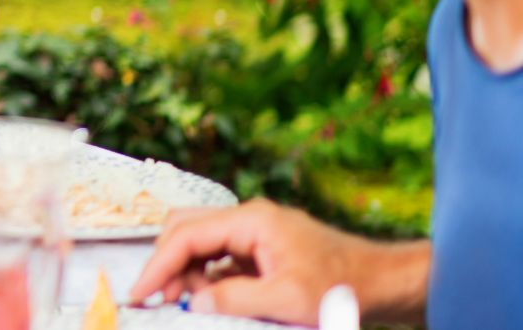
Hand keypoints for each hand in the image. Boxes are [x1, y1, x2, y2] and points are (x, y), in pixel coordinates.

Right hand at [127, 200, 380, 324]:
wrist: (384, 283)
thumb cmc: (343, 288)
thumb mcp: (287, 301)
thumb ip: (234, 299)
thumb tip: (192, 300)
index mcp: (252, 221)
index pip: (187, 235)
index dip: (157, 265)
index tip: (139, 294)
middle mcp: (249, 219)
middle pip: (186, 230)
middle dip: (167, 264)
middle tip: (157, 300)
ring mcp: (256, 233)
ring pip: (201, 244)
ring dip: (187, 273)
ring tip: (186, 304)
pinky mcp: (263, 250)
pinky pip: (221, 258)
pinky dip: (208, 278)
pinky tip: (211, 300)